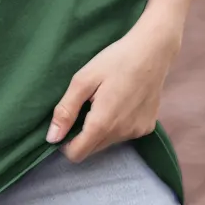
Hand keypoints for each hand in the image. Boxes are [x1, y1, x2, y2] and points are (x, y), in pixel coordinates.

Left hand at [46, 15, 181, 162]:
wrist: (152, 51)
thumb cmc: (115, 60)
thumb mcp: (83, 79)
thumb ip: (65, 110)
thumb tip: (51, 138)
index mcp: (102, 123)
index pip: (76, 154)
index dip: (65, 143)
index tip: (67, 122)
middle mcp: (121, 134)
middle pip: (92, 149)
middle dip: (83, 134)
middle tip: (85, 105)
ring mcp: (137, 132)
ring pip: (108, 142)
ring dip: (101, 129)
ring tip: (105, 100)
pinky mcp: (148, 127)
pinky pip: (125, 134)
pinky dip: (118, 124)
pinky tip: (121, 101)